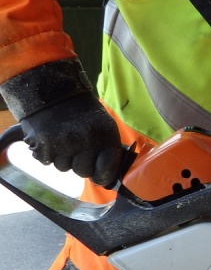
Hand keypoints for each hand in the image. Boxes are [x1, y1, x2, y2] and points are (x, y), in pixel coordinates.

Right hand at [1, 59, 123, 188]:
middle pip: (83, 172)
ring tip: (62, 138)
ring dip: (62, 158)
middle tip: (75, 147)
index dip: (102, 175)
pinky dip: (46, 154)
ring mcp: (65, 144)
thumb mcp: (104, 126)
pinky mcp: (44, 145)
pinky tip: (49, 138)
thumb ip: (107, 151)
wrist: (52, 88)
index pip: (107, 171)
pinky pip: (47, 162)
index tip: (98, 174)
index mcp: (106, 136)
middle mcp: (87, 141)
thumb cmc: (82, 111)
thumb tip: (107, 181)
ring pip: (64, 168)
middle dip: (79, 164)